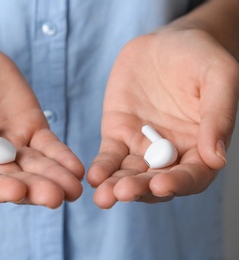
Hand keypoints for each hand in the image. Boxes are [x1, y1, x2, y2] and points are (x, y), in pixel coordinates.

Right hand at [0, 41, 83, 207]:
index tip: (16, 191)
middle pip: (12, 180)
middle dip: (33, 189)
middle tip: (55, 196)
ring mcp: (12, 144)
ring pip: (35, 167)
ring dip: (54, 179)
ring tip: (73, 189)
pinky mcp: (32, 128)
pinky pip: (49, 146)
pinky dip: (62, 158)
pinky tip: (76, 169)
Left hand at [87, 28, 238, 208]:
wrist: (166, 42)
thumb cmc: (199, 57)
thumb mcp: (219, 77)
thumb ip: (218, 116)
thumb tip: (217, 158)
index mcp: (201, 146)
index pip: (193, 175)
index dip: (179, 183)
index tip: (162, 186)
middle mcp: (171, 152)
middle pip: (156, 180)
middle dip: (140, 189)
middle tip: (123, 192)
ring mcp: (142, 144)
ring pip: (130, 173)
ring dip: (116, 186)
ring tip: (104, 196)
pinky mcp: (118, 133)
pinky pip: (109, 155)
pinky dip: (102, 167)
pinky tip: (94, 177)